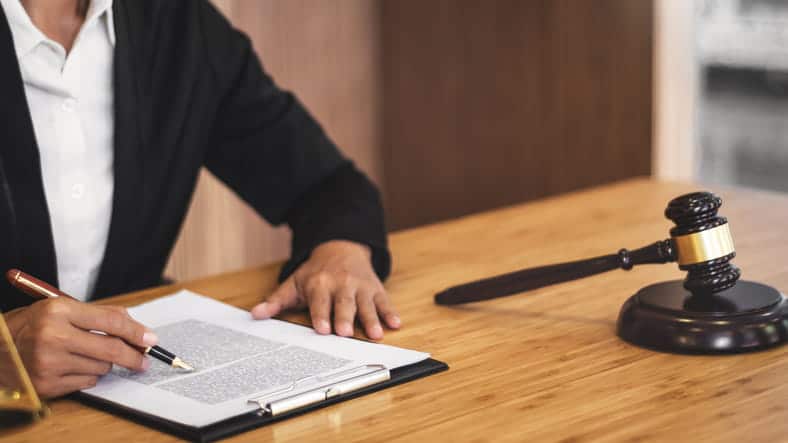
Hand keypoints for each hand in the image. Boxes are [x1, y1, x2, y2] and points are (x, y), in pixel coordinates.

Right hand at [4, 298, 157, 397]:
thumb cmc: (31, 326)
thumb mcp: (59, 309)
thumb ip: (98, 315)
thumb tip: (136, 328)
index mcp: (58, 311)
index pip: (111, 321)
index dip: (136, 331)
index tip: (151, 340)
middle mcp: (52, 336)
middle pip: (111, 349)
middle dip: (133, 356)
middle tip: (144, 360)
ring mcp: (49, 363)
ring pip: (101, 367)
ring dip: (104, 363)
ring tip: (85, 353)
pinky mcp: (47, 384)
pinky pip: (87, 382)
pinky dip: (88, 375)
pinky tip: (74, 366)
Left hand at [251, 240, 400, 339]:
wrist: (342, 248)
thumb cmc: (316, 272)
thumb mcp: (295, 282)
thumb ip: (277, 300)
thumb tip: (255, 314)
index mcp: (320, 284)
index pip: (320, 302)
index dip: (321, 316)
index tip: (322, 330)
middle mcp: (341, 284)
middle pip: (344, 304)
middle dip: (345, 318)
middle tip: (345, 333)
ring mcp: (360, 286)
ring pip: (366, 304)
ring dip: (372, 319)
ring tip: (376, 334)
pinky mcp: (375, 288)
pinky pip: (384, 301)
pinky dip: (390, 312)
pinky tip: (395, 324)